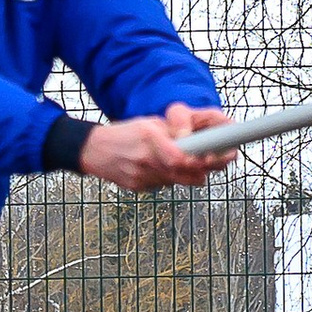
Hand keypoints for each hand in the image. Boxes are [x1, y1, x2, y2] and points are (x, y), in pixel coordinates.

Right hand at [77, 103, 234, 189]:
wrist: (94, 151)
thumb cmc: (125, 134)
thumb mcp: (149, 124)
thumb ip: (173, 133)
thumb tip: (199, 142)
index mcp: (149, 138)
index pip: (182, 158)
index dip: (202, 161)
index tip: (216, 158)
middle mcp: (146, 160)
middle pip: (186, 174)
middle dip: (202, 169)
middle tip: (211, 161)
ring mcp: (142, 177)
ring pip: (177, 181)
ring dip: (186, 174)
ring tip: (180, 161)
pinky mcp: (138, 187)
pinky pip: (163, 185)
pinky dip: (167, 178)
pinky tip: (157, 168)